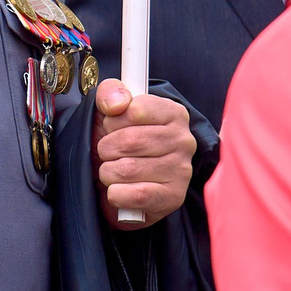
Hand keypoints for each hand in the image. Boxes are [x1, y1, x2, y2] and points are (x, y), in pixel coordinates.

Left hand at [93, 80, 196, 228]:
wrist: (123, 181)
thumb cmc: (119, 142)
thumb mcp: (110, 110)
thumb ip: (110, 93)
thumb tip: (115, 104)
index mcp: (174, 113)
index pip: (134, 110)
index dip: (113, 121)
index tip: (113, 128)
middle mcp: (183, 140)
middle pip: (129, 141)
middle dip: (106, 149)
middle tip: (110, 153)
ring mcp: (182, 170)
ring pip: (127, 170)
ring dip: (108, 172)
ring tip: (115, 171)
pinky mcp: (173, 197)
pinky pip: (135, 195)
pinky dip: (116, 194)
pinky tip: (120, 189)